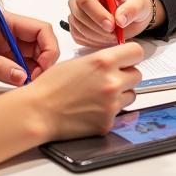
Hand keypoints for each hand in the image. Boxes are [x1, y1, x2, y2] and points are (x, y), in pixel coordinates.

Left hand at [0, 11, 58, 89]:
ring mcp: (10, 47)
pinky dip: (28, 77)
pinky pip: (27, 67)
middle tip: (36, 79)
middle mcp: (11, 32)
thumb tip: (22, 75)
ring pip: (37, 56)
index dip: (48, 46)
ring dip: (37, 70)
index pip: (39, 28)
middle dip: (44, 61)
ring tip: (28, 84)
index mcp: (4, 21)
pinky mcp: (7, 61)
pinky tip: (22, 85)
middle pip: (42, 43)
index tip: (44, 66)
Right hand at [27, 41, 144, 140]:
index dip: (131, 56)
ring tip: (98, 96)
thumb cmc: (51, 86)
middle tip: (109, 79)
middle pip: (137, 74)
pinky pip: (118, 113)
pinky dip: (108, 112)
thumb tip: (118, 60)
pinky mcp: (108, 123)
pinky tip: (91, 110)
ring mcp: (111, 105)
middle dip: (126, 76)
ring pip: (131, 95)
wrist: (38, 112)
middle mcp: (112, 82)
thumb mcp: (78, 62)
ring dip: (120, 94)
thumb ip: (102, 60)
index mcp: (104, 62)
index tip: (127, 59)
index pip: (137, 52)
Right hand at [67, 0, 157, 45]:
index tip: (112, 25)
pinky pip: (79, 37)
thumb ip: (132, 9)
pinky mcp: (76, 26)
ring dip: (98, 36)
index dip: (97, 13)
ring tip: (115, 35)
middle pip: (79, 14)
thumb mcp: (140, 3)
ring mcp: (76, 11)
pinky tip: (107, 38)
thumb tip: (120, 19)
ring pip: (78, 28)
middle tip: (116, 34)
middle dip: (98, 28)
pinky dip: (94, 41)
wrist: (132, 15)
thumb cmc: (134, 4)